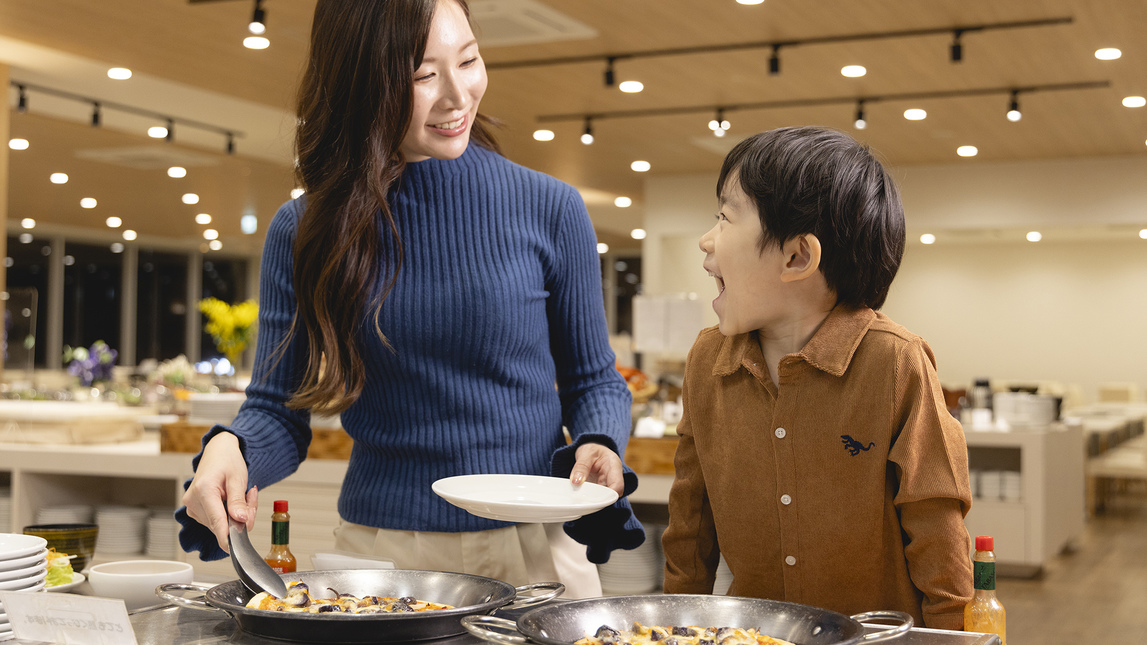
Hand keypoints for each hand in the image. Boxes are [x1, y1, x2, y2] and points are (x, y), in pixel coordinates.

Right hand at [181, 432, 257, 552]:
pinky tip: (232, 500)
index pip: (216, 521)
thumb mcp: (238, 478)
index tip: (233, 549)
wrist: (217, 452)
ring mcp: (192, 508)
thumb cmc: (227, 461)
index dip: (226, 536)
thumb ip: (238, 501)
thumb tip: (240, 521)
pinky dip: (229, 514)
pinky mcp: (195, 511)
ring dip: (236, 515)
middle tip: (251, 496)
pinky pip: (217, 521)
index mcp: (203, 491)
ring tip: (242, 494)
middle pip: (222, 524)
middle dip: (242, 516)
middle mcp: (193, 501)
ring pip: (221, 524)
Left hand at [570, 443, 624, 496]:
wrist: (592, 450)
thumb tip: (575, 482)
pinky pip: (596, 498)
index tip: (594, 499)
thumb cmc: (592, 449)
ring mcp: (607, 485)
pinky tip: (580, 499)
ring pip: (603, 498)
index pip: (618, 485)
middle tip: (583, 500)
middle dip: (599, 500)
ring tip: (580, 499)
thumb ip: (581, 466)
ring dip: (593, 501)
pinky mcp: (600, 490)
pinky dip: (589, 499)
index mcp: (614, 466)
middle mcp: (613, 478)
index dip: (609, 495)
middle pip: (611, 495)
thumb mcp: (585, 453)